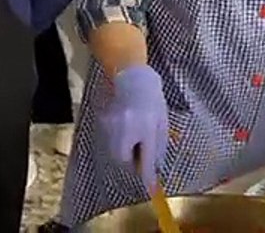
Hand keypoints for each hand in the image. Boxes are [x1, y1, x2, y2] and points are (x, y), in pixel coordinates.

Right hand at [101, 65, 167, 189]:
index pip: (146, 159)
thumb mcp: (161, 120)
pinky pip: (111, 139)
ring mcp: (113, 124)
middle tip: (141, 153)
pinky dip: (119, 139)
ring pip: (116, 150)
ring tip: (135, 134)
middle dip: (132, 161)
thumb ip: (158, 144)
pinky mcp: (104, 121)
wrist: (130, 75)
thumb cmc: (151, 97)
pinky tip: (126, 125)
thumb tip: (155, 166)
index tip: (150, 188)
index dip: (148, 175)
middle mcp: (127, 128)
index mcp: (146, 127)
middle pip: (124, 159)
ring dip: (126, 150)